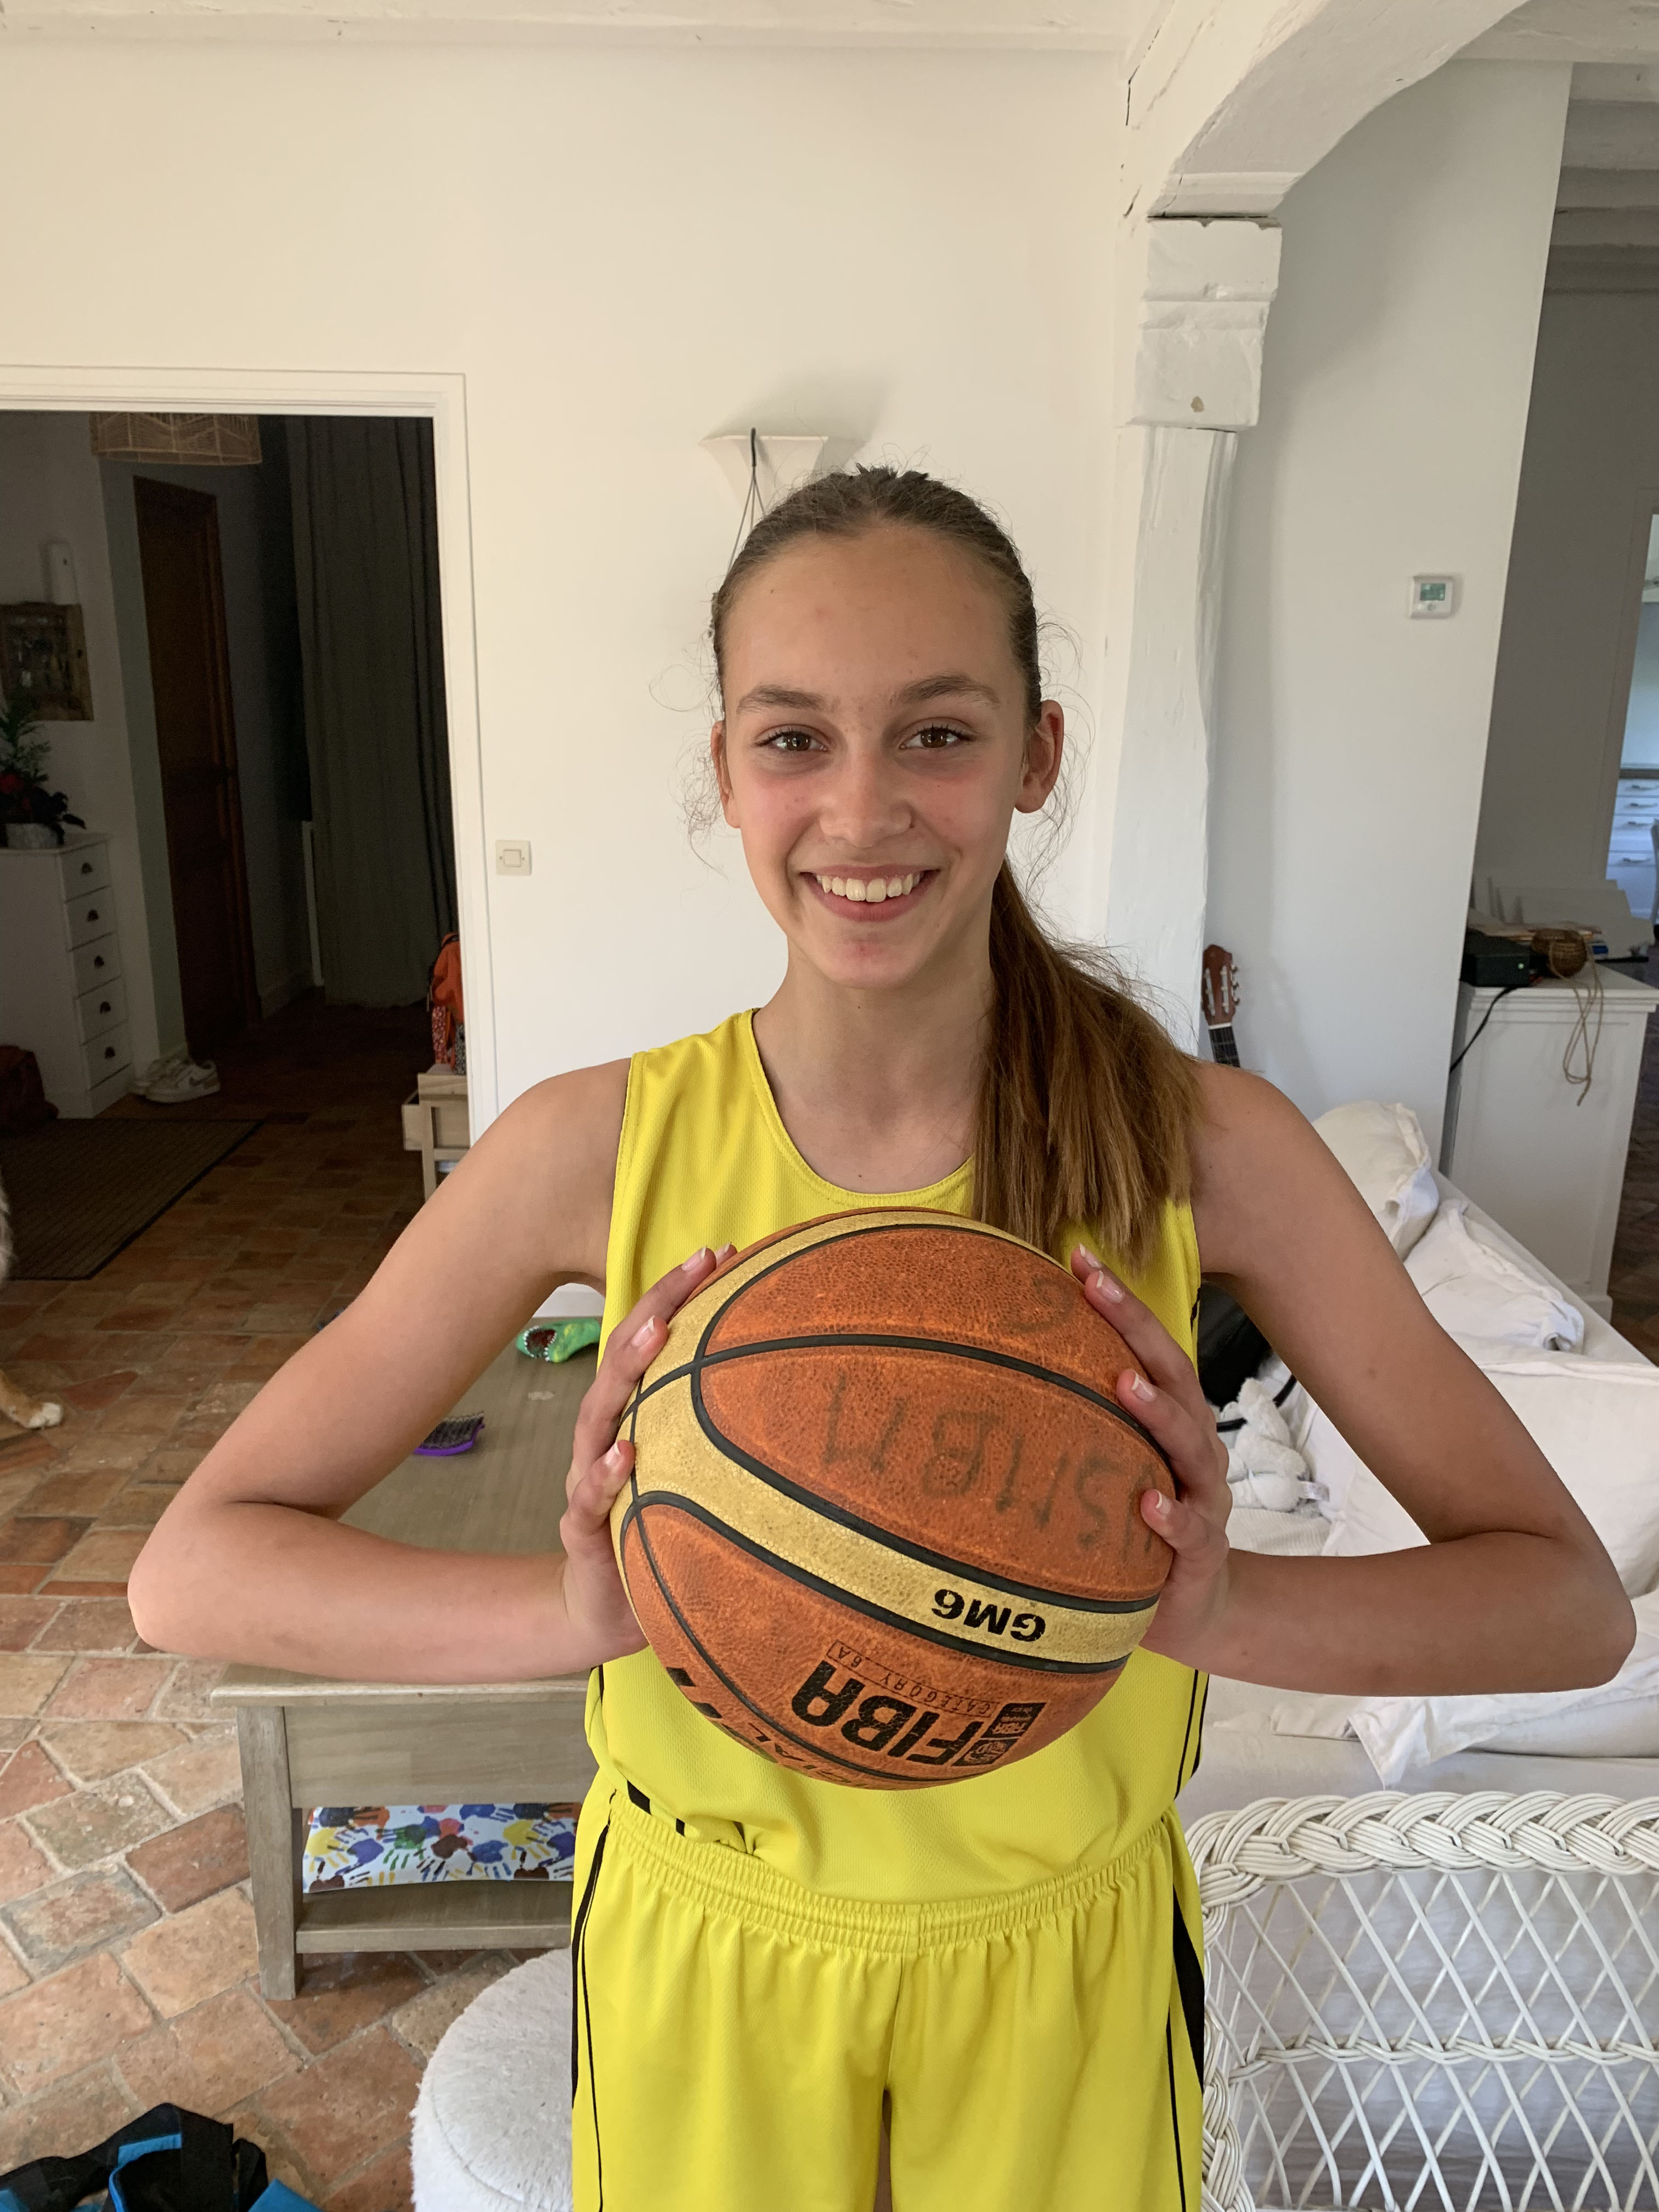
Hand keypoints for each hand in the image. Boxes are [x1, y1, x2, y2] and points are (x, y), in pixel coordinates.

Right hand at [557, 1244, 730, 1668]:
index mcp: (637, 1416)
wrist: (612, 1612)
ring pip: (599, 1414)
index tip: (719, 1252)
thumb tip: (813, 1392)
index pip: (654, 1342)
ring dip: (627, 1370)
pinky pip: (590, 1498)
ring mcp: (588, 1478)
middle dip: (657, 1306)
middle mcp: (607, 1436)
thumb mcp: (702, 1478)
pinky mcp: (584, 1529)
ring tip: (657, 1334)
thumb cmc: (662, 1532)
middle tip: (693, 1265)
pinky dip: (605, 1473)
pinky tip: (626, 1453)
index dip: (680, 1294)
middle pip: (623, 1359)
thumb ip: (734, 1437)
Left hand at [1071, 1248, 1232, 1668]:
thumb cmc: (1132, 1527)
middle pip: (1174, 1377)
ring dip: (1158, 1411)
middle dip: (1137, 1328)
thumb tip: (978, 1375)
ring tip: (1123, 1383)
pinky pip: (1193, 1531)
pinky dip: (1173, 1514)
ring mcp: (1203, 1498)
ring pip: (1190, 1445)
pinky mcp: (1202, 1554)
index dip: (1121, 1304)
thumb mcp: (1100, 1469)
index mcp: (1169, 1422)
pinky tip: (1148, 1502)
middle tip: (1097, 1288)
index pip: (1148, 1349)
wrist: (1189, 1607)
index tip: (1079, 1258)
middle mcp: (1193, 1449)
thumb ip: (1067, 1425)